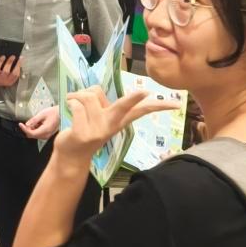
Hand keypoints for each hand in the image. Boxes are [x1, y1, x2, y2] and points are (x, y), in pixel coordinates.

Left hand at [19, 104, 60, 140]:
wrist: (61, 113)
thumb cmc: (54, 113)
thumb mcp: (42, 114)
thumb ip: (34, 120)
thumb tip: (27, 124)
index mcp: (45, 130)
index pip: (31, 133)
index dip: (24, 129)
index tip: (20, 124)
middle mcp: (46, 134)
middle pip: (32, 135)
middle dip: (28, 129)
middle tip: (29, 121)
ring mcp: (47, 135)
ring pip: (35, 135)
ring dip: (32, 129)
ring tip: (37, 120)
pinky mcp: (47, 134)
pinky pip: (38, 134)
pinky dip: (36, 129)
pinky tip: (39, 123)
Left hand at [52, 85, 176, 165]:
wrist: (70, 156)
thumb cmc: (82, 129)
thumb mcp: (96, 116)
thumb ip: (99, 101)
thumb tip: (95, 90)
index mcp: (118, 121)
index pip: (141, 111)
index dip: (158, 106)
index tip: (176, 105)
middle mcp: (111, 125)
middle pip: (123, 106)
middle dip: (133, 98)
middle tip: (145, 91)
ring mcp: (98, 130)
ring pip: (88, 96)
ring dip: (78, 96)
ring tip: (75, 107)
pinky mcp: (83, 134)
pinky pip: (77, 105)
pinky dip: (70, 103)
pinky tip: (69, 111)